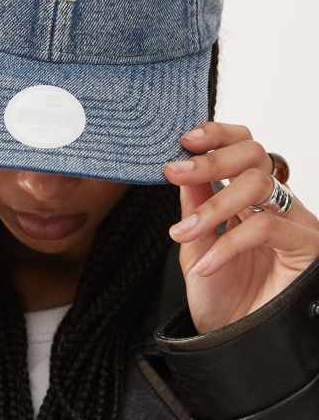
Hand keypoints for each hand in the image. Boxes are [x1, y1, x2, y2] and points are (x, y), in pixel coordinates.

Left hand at [162, 121, 318, 334]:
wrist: (234, 344)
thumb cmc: (220, 296)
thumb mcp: (195, 243)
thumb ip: (192, 204)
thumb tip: (181, 165)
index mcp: (248, 195)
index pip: (242, 146)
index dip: (217, 135)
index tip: (184, 140)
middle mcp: (274, 202)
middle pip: (254, 153)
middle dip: (211, 159)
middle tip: (175, 172)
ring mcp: (294, 221)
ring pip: (258, 185)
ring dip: (213, 205)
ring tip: (184, 233)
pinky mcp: (306, 246)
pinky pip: (265, 228)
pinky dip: (228, 244)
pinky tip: (206, 265)